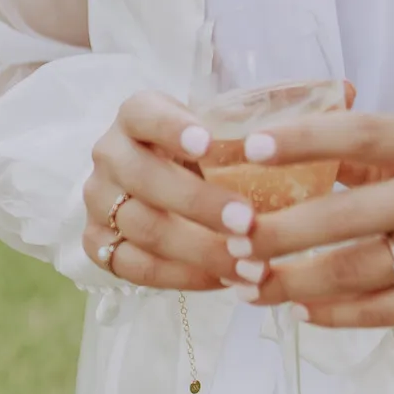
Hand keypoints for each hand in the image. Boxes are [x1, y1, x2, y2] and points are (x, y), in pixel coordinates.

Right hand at [82, 90, 247, 292]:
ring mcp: (98, 200)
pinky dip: (183, 277)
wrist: (157, 177)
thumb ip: (241, 129)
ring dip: (201, 250)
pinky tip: (223, 279)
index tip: (208, 143)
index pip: (144, 114)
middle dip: (201, 204)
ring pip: (144, 228)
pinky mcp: (96, 242)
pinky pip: (137, 267)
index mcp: (135, 114)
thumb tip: (298, 131)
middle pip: (147, 179)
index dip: (173, 128)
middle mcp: (109, 154)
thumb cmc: (199, 148)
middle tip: (248, 222)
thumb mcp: (214, 126)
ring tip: (248, 263)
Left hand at [228, 113, 393, 326]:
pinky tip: (298, 308)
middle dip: (279, 232)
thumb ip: (358, 150)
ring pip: (358, 270)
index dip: (306, 139)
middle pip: (347, 215)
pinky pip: (384, 311)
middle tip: (233, 240)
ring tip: (250, 283)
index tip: (252, 147)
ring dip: (294, 280)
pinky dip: (334, 313)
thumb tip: (272, 146)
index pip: (361, 134)